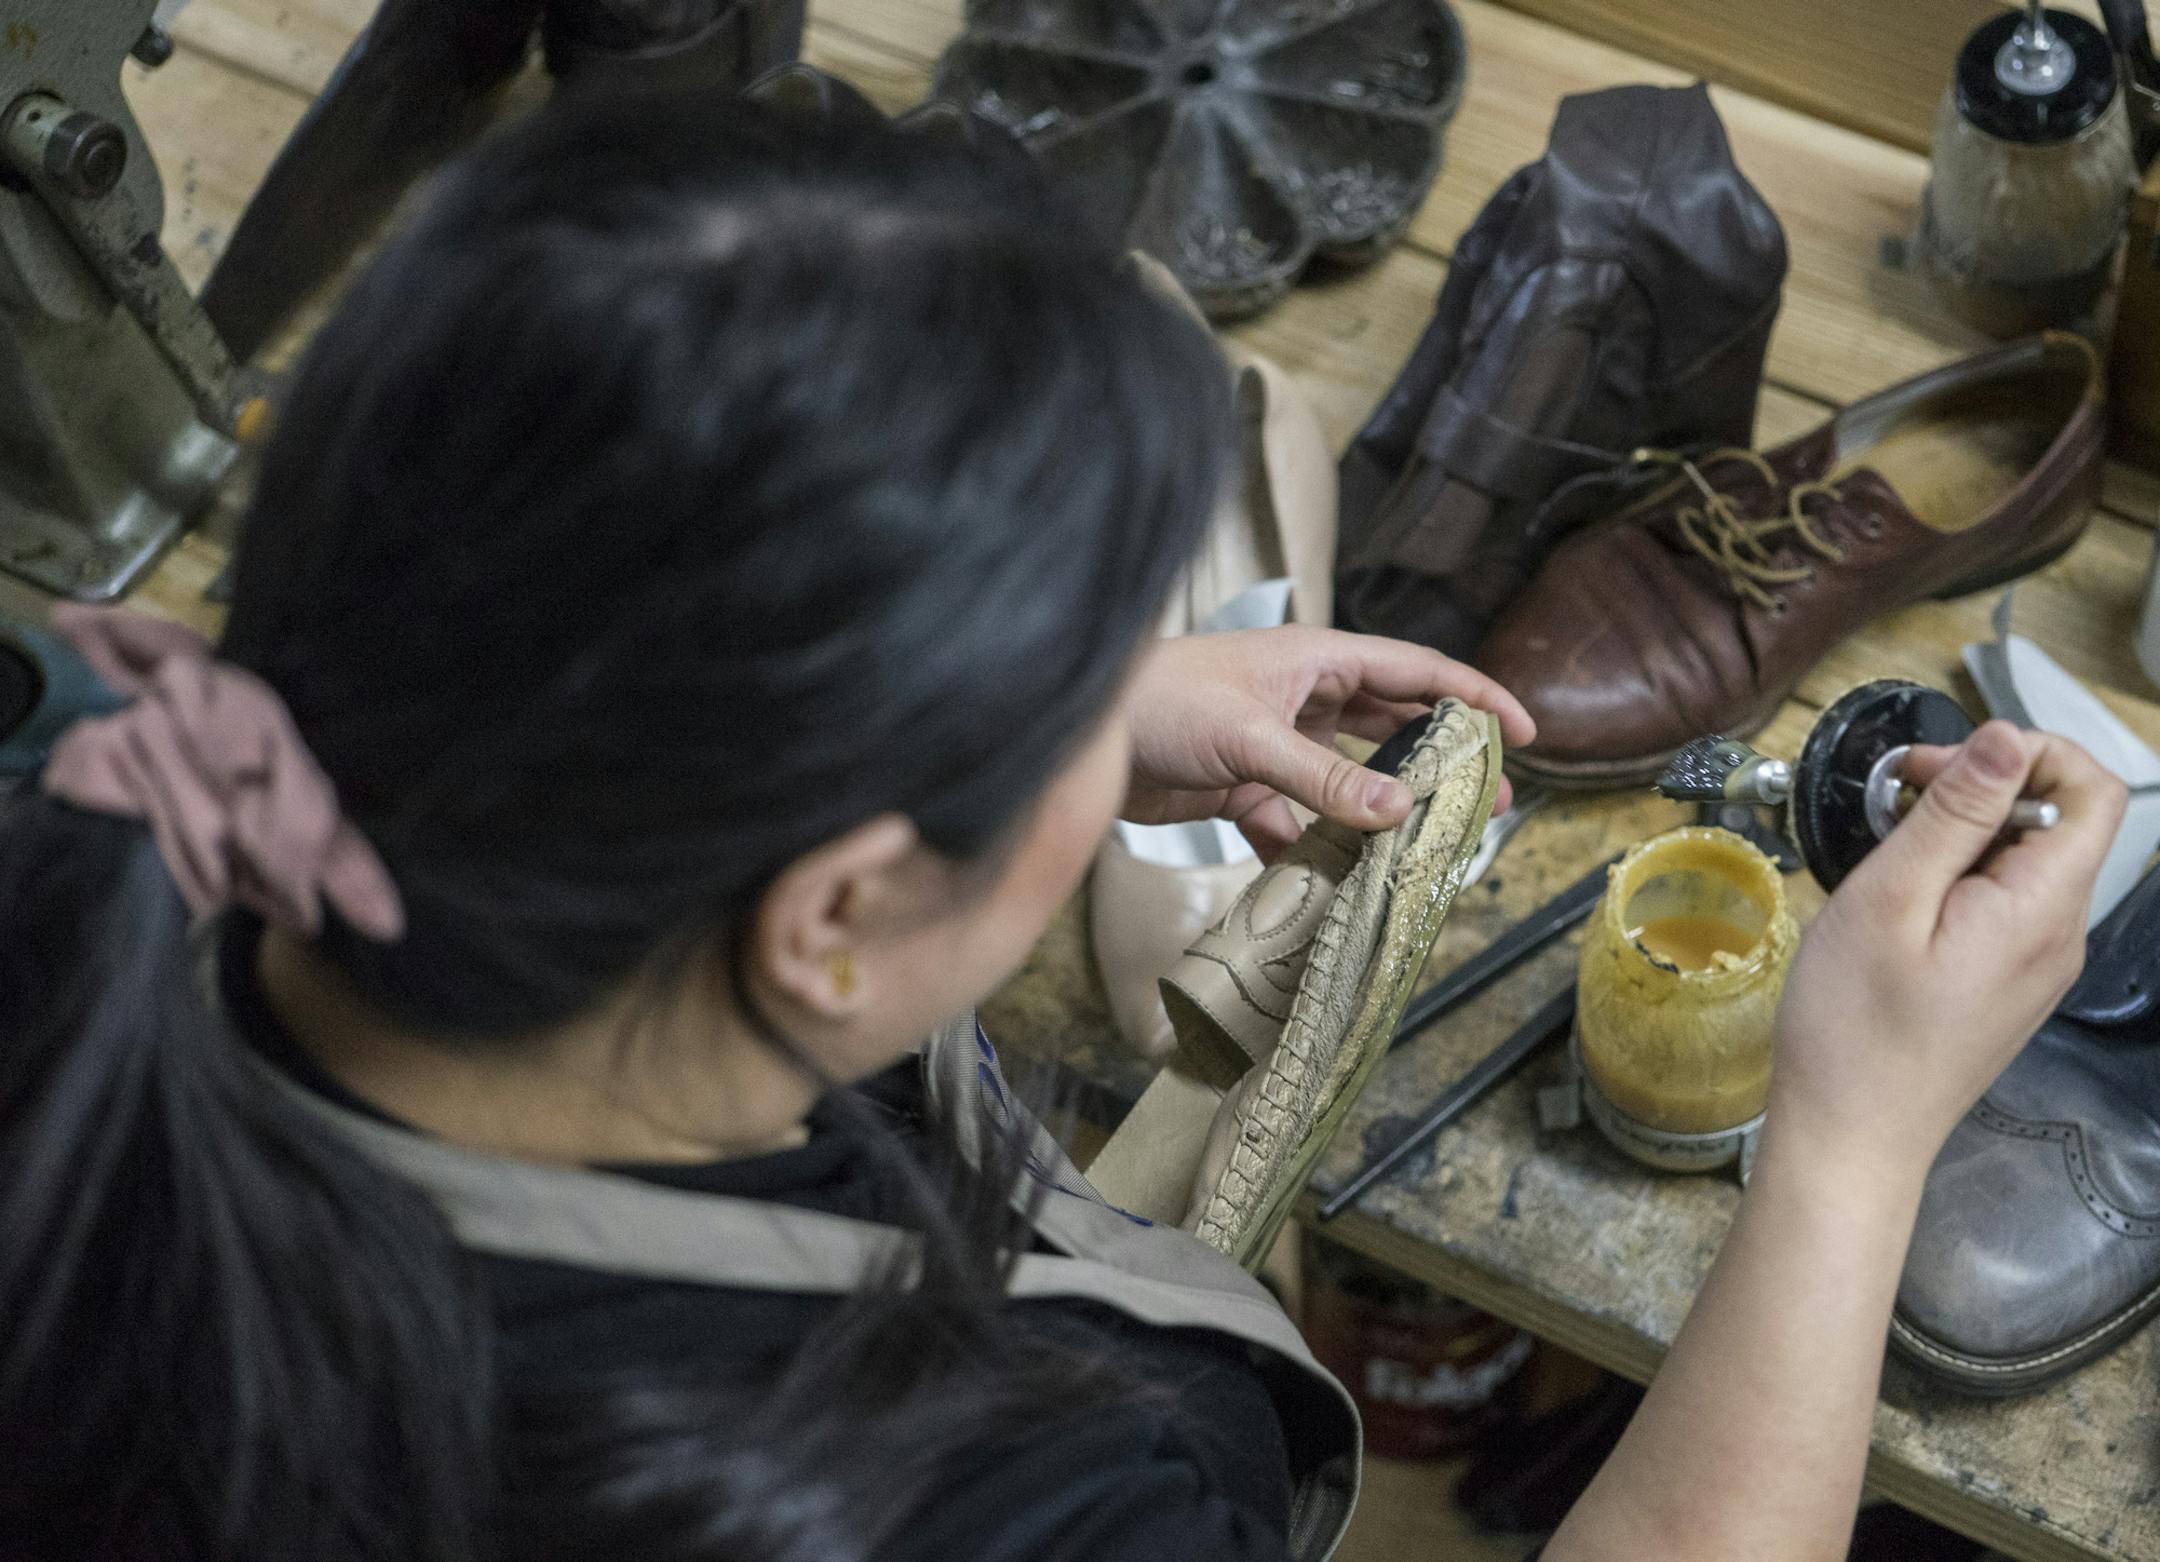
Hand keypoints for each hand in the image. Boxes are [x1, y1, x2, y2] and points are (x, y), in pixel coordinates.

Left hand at [1119, 626, 1535, 858]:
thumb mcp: (1251, 738)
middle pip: (1392, 728)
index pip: (1415, 671)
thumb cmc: (1158, 702)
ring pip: (1346, 782)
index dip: (1474, 696)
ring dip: (1379, 815)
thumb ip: (1326, 778)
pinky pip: (1293, 825)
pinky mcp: (1240, 787)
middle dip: (1441, 764)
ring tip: (1423, 852)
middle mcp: (1301, 697)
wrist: (1079, 734)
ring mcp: (1273, 744)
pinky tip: (1331, 886)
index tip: (1523, 732)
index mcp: (1315, 659)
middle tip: (1489, 805)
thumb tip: (1403, 811)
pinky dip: (1312, 853)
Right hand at [1769, 722, 2123, 1181]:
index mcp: (2042, 908)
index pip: (2094, 790)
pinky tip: (1898, 901)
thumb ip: (1953, 816)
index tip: (1941, 764)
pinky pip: (2004, 906)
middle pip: (2057, 823)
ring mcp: (2038, 967)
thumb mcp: (1890, 899)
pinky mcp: (2008, 987)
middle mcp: (2059, 935)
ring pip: (2025, 863)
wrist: (1853, 1136)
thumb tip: (2003, 738)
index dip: (2029, 751)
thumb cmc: (1856, 1023)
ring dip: (1963, 833)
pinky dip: (1958, 878)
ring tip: (1885, 849)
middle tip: (1891, 797)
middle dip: (1981, 787)